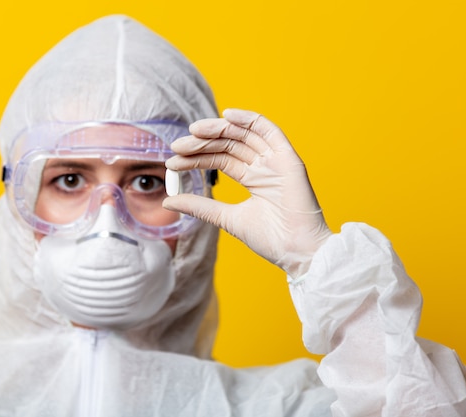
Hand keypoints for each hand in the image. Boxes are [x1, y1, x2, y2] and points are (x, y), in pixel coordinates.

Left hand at [163, 109, 331, 276]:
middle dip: (202, 143)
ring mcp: (276, 161)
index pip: (220, 159)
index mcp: (253, 179)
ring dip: (218, 129)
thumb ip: (200, 207)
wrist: (296, 252)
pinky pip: (269, 131)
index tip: (172, 161)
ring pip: (243, 135)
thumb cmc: (270, 239)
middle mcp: (264, 166)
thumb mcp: (226, 218)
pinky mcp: (288, 159)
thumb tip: (168, 200)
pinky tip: (227, 115)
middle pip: (228, 145)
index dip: (196, 158)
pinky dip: (249, 120)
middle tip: (177, 146)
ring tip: (194, 130)